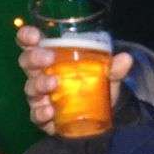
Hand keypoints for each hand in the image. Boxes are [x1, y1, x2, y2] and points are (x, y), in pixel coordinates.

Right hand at [16, 24, 132, 134]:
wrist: (100, 115)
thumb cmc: (93, 85)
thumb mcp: (106, 74)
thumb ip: (114, 67)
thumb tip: (126, 58)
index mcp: (50, 57)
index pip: (30, 43)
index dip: (27, 36)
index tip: (34, 36)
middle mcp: (40, 74)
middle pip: (27, 62)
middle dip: (34, 58)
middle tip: (49, 58)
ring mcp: (39, 96)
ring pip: (31, 88)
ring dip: (40, 84)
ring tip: (54, 84)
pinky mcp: (43, 117)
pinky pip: (36, 115)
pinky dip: (41, 112)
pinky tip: (50, 111)